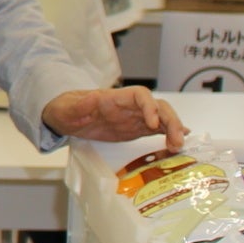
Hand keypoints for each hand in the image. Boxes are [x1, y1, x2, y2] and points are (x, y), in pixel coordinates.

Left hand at [44, 86, 185, 151]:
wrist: (65, 116)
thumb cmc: (65, 109)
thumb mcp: (67, 109)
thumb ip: (80, 105)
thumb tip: (92, 97)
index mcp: (115, 98)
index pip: (141, 96)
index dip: (150, 107)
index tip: (153, 124)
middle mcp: (130, 106)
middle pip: (158, 107)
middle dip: (170, 121)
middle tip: (176, 141)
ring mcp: (135, 117)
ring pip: (162, 119)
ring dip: (173, 130)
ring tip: (178, 146)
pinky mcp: (135, 129)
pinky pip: (156, 129)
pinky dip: (169, 134)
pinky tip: (178, 143)